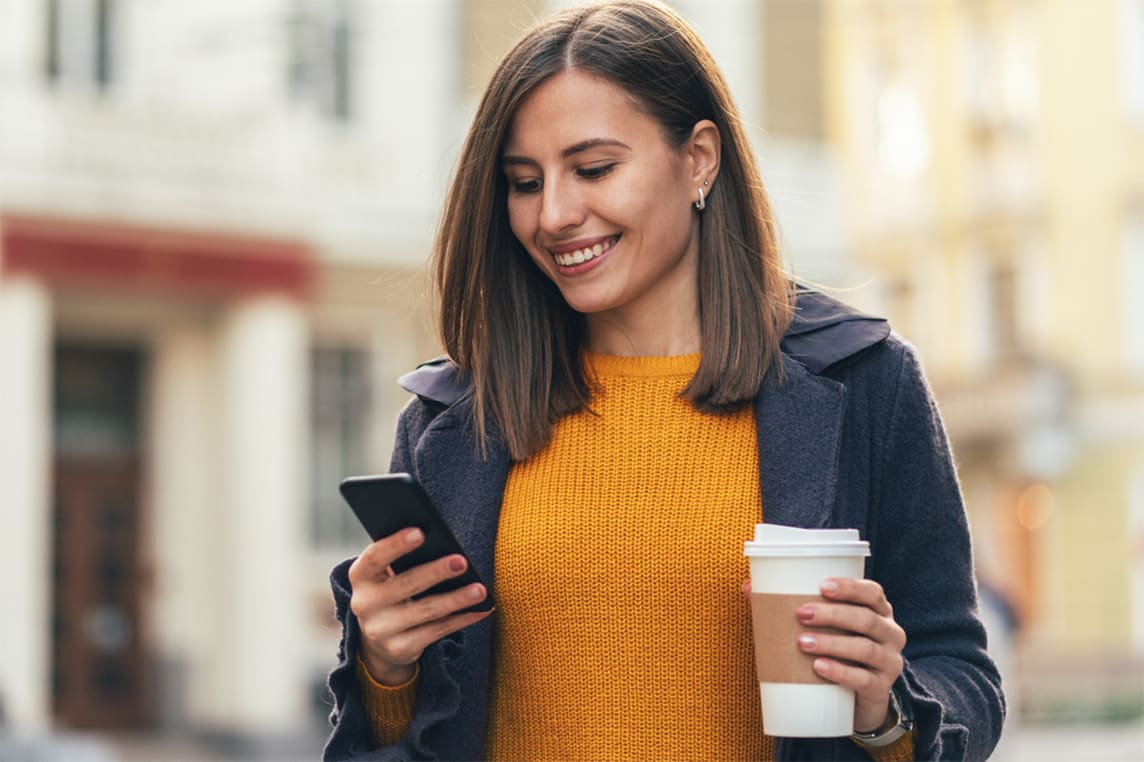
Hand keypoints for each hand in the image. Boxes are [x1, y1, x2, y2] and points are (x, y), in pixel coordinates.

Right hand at [348, 527, 491, 685]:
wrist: (379, 638)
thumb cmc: (392, 589)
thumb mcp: (387, 574)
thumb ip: (404, 559)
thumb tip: (444, 545)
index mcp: (360, 576)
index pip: (375, 557)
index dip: (396, 544)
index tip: (421, 532)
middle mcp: (365, 604)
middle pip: (405, 584)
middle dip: (435, 572)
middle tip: (462, 562)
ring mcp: (381, 630)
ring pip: (426, 611)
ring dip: (456, 599)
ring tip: (480, 590)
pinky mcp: (400, 648)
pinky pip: (437, 631)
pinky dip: (462, 619)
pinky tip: (481, 609)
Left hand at [794, 578, 905, 732]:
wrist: (855, 699)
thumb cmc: (836, 649)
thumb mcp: (823, 627)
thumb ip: (790, 605)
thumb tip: (749, 588)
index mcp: (878, 611)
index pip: (872, 592)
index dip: (850, 587)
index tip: (821, 585)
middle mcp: (889, 633)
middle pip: (866, 618)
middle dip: (832, 614)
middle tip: (800, 614)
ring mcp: (888, 662)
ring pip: (865, 648)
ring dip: (832, 643)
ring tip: (802, 642)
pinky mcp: (880, 689)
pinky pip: (863, 680)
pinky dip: (840, 672)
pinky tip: (819, 668)